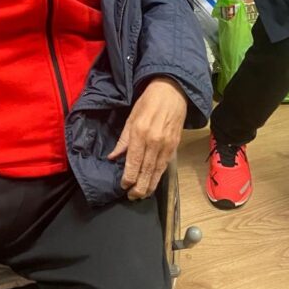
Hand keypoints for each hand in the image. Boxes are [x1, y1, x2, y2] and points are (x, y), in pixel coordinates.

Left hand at [108, 77, 187, 200]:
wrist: (172, 91)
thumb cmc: (148, 101)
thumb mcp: (131, 117)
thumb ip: (123, 139)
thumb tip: (113, 157)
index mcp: (140, 132)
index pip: (133, 161)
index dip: (128, 177)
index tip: (123, 186)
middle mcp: (154, 141)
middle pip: (146, 170)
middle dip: (139, 187)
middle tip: (132, 197)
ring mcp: (166, 144)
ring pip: (157, 171)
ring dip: (149, 185)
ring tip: (142, 195)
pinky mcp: (175, 145)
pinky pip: (165, 165)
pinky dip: (159, 176)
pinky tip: (153, 183)